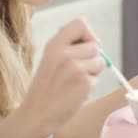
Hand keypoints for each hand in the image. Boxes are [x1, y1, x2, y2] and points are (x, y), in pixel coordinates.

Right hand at [20, 18, 105, 133]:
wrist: (37, 114)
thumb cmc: (47, 86)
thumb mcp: (50, 58)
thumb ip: (68, 46)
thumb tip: (94, 41)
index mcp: (54, 45)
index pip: (80, 23)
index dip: (88, 34)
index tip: (86, 45)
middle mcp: (64, 53)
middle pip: (96, 45)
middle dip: (91, 58)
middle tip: (76, 71)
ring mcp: (75, 68)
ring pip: (100, 61)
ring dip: (93, 72)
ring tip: (75, 81)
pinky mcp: (85, 83)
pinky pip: (98, 78)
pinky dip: (91, 85)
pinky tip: (75, 91)